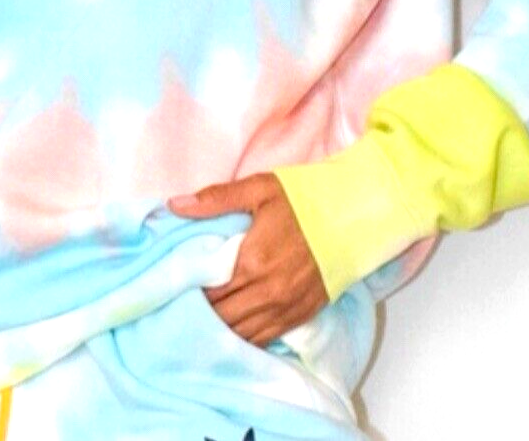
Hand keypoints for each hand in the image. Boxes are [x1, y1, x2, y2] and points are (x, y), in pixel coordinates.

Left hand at [166, 171, 328, 347]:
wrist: (354, 215)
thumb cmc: (305, 199)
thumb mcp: (259, 189)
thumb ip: (215, 199)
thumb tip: (174, 205)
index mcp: (252, 261)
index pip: (206, 290)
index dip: (187, 290)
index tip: (175, 284)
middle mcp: (267, 292)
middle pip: (219, 316)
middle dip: (199, 311)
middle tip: (182, 302)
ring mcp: (285, 308)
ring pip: (239, 333)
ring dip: (218, 328)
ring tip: (201, 318)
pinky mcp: (300, 316)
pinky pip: (262, 339)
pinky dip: (242, 337)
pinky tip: (230, 330)